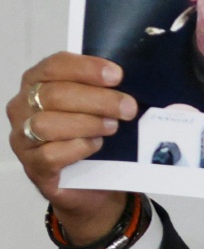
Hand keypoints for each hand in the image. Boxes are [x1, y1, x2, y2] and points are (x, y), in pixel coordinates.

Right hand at [6, 52, 137, 244]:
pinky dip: (77, 148)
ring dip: (87, 123)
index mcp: (38, 82)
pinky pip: (50, 154)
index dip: (87, 68)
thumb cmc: (93, 135)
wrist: (92, 183)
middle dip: (97, 100)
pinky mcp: (32, 166)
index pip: (55, 66)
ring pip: (46, 124)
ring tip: (112, 127)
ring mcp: (23, 137)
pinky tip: (95, 145)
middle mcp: (23, 107)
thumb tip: (135, 82)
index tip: (117, 75)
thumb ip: (107, 90)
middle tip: (128, 108)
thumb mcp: (100, 107)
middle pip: (54, 95)